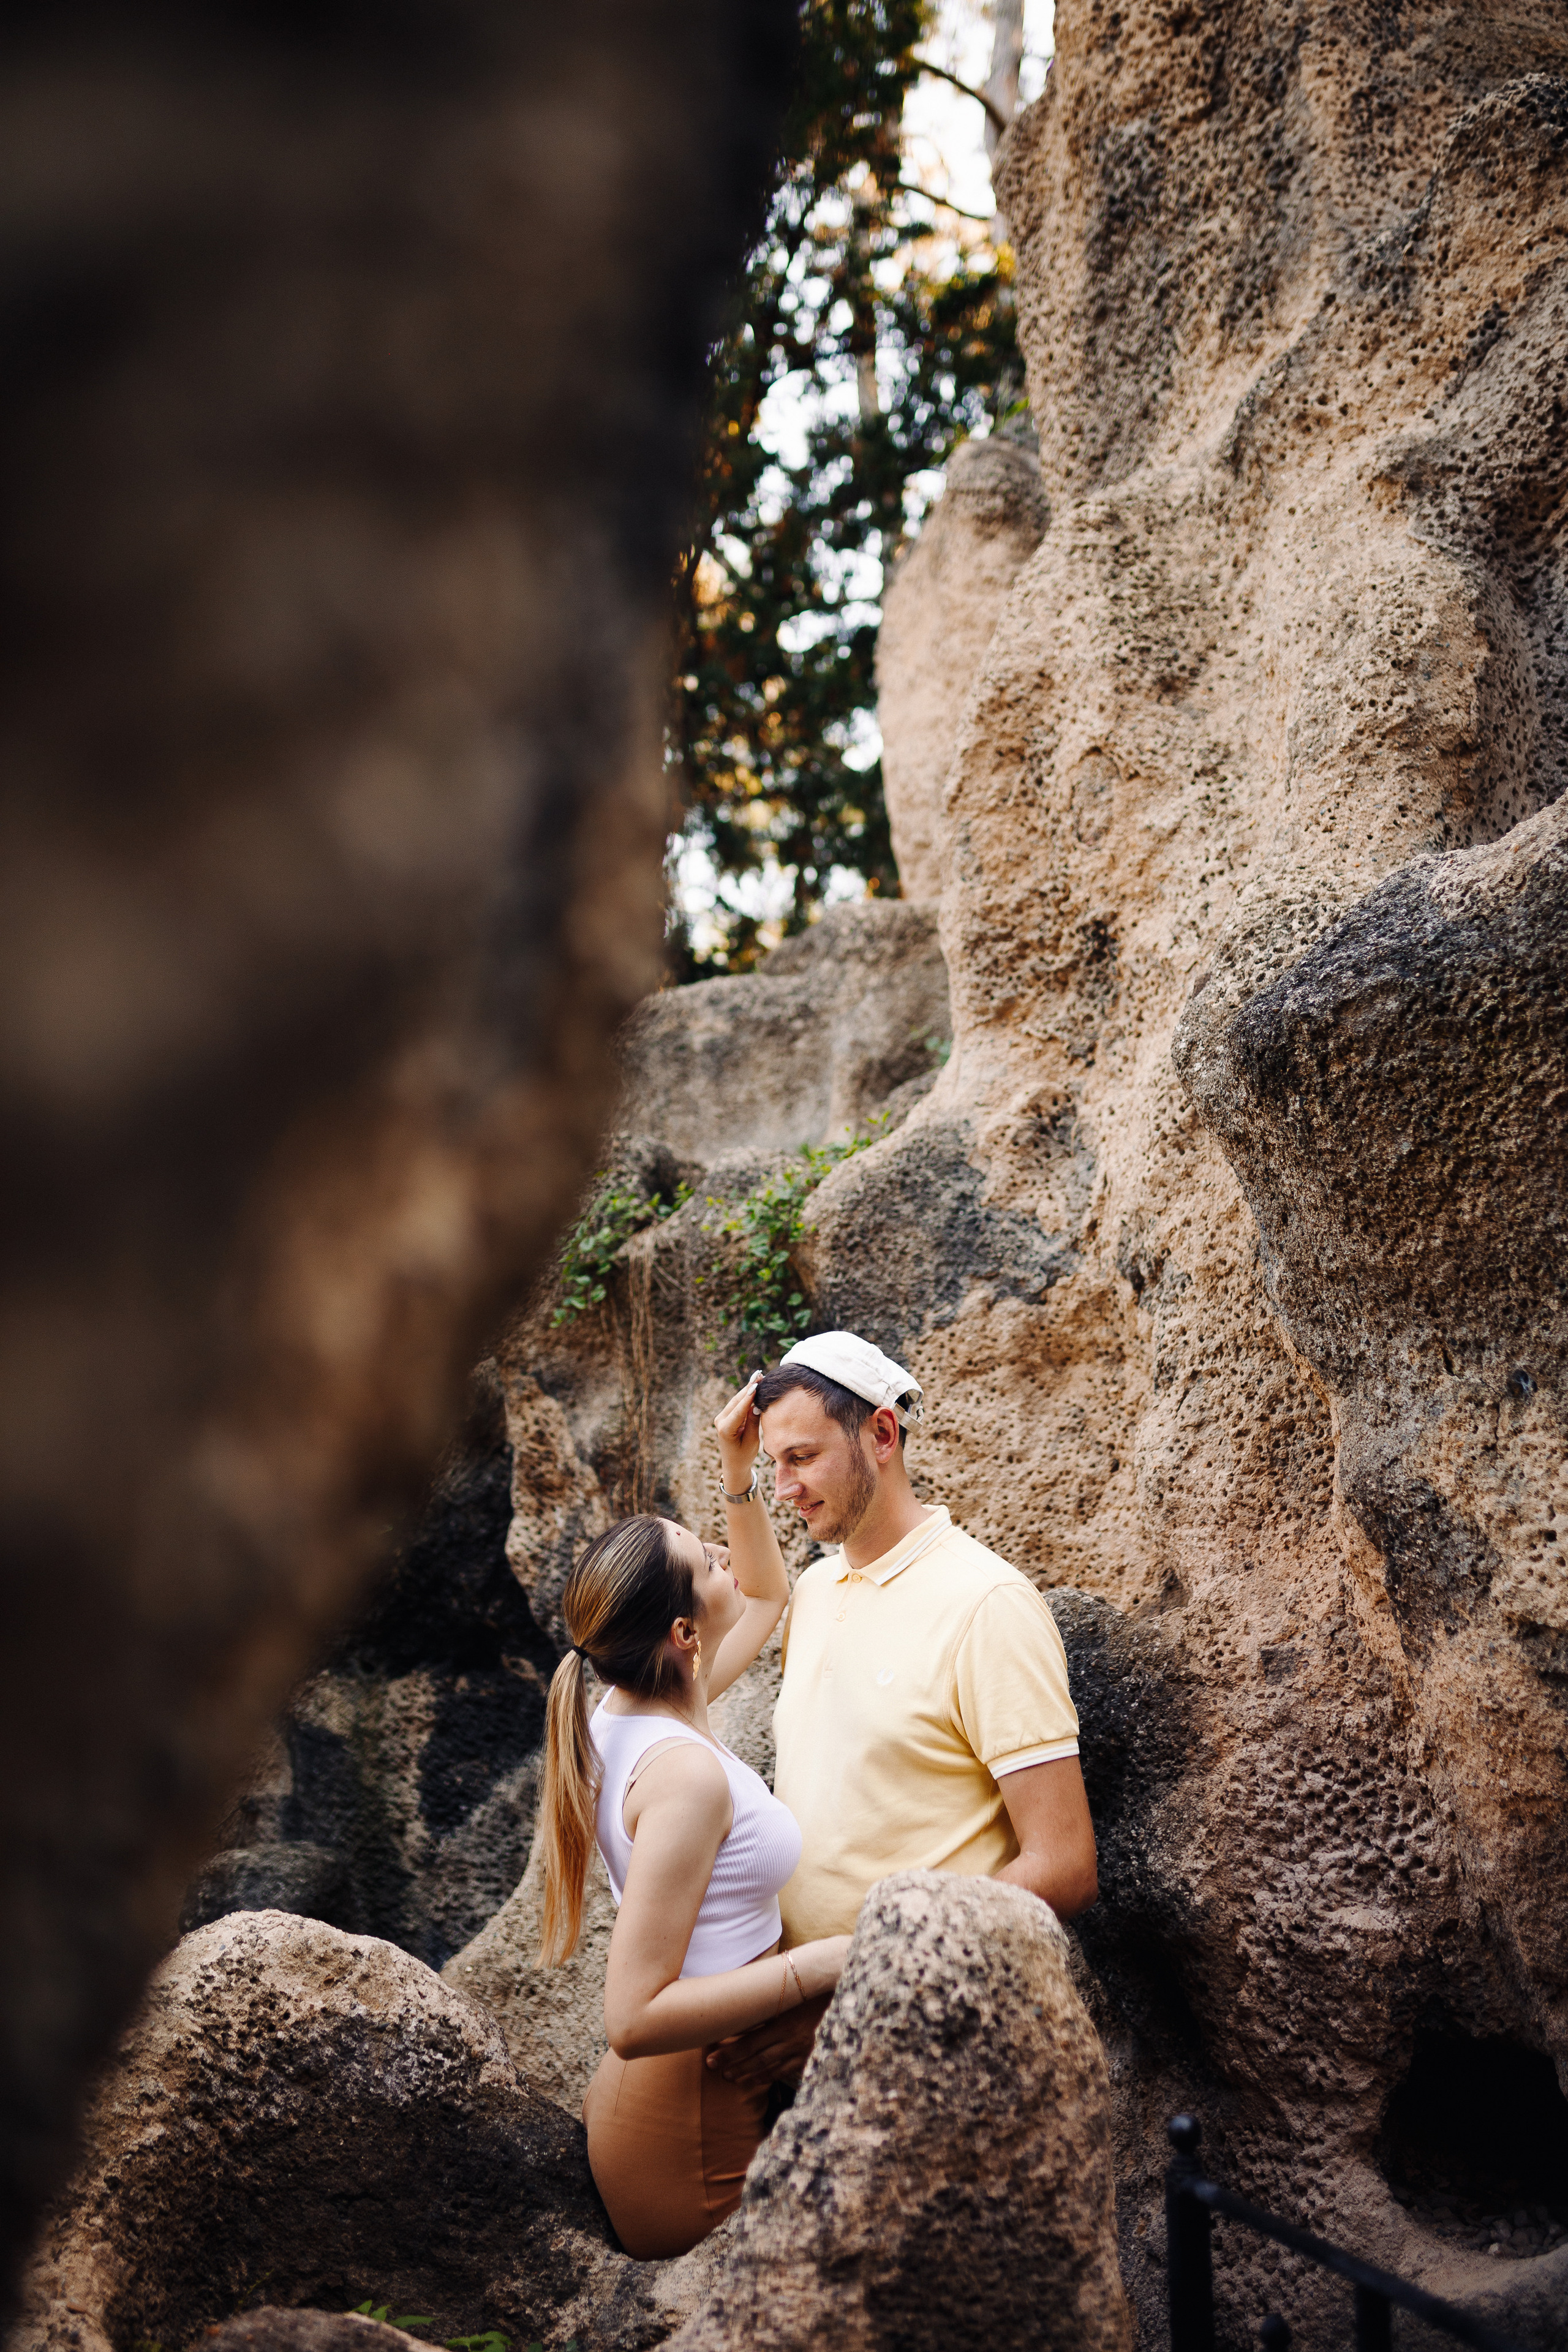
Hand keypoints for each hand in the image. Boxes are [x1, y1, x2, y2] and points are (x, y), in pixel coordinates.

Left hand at [707, 1992, 829, 2087]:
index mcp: (783, 2021)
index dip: (728, 2050)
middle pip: (756, 2055)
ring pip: (768, 2065)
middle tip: (713, 2067)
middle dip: (733, 2063)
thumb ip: (762, 2002)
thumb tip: (735, 2005)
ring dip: (747, 2071)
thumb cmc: (807, 1991)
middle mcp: (791, 2038)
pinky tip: (755, 2079)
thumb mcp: (784, 1994)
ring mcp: (801, 2049)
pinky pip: (785, 2070)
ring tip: (729, 2076)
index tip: (710, 2056)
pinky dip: (768, 2076)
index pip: (749, 2041)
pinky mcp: (809, 2055)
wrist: (840, 1997)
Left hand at [713, 1370, 762, 1482]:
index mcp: (725, 1430)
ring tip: (759, 1377)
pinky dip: (746, 1396)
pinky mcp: (725, 1416)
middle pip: (737, 1401)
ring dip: (748, 1389)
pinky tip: (754, 1386)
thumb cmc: (744, 1455)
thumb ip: (753, 1422)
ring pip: (737, 1400)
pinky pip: (736, 1404)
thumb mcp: (752, 1441)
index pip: (739, 1411)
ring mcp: (721, 1417)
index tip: (756, 1385)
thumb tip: (756, 1404)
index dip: (748, 1397)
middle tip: (760, 1374)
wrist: (733, 1464)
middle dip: (749, 1388)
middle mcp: (720, 1421)